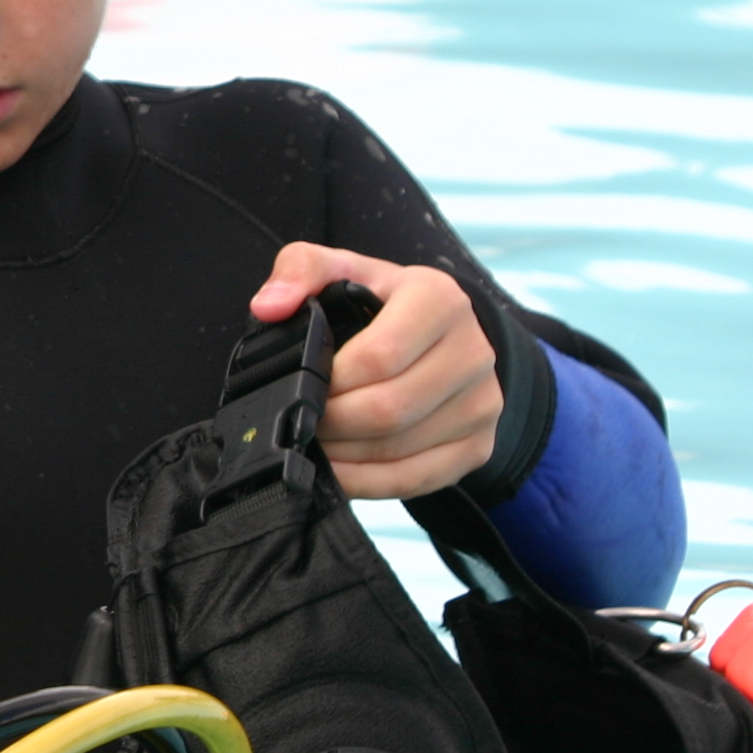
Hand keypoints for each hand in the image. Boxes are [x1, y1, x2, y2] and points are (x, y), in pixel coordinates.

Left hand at [250, 243, 500, 499]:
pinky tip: (338, 471)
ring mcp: (483, 403)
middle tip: (299, 423)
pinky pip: (416, 478)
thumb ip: (300, 271)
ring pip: (400, 448)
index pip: (380, 356)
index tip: (300, 386)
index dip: (329, 381)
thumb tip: (270, 306)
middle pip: (389, 409)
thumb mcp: (340, 269)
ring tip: (313, 443)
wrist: (437, 336)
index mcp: (440, 301)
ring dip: (343, 456)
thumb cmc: (379, 305)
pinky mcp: (479, 445)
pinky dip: (367, 483)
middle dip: (331, 423)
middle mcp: (474, 351)